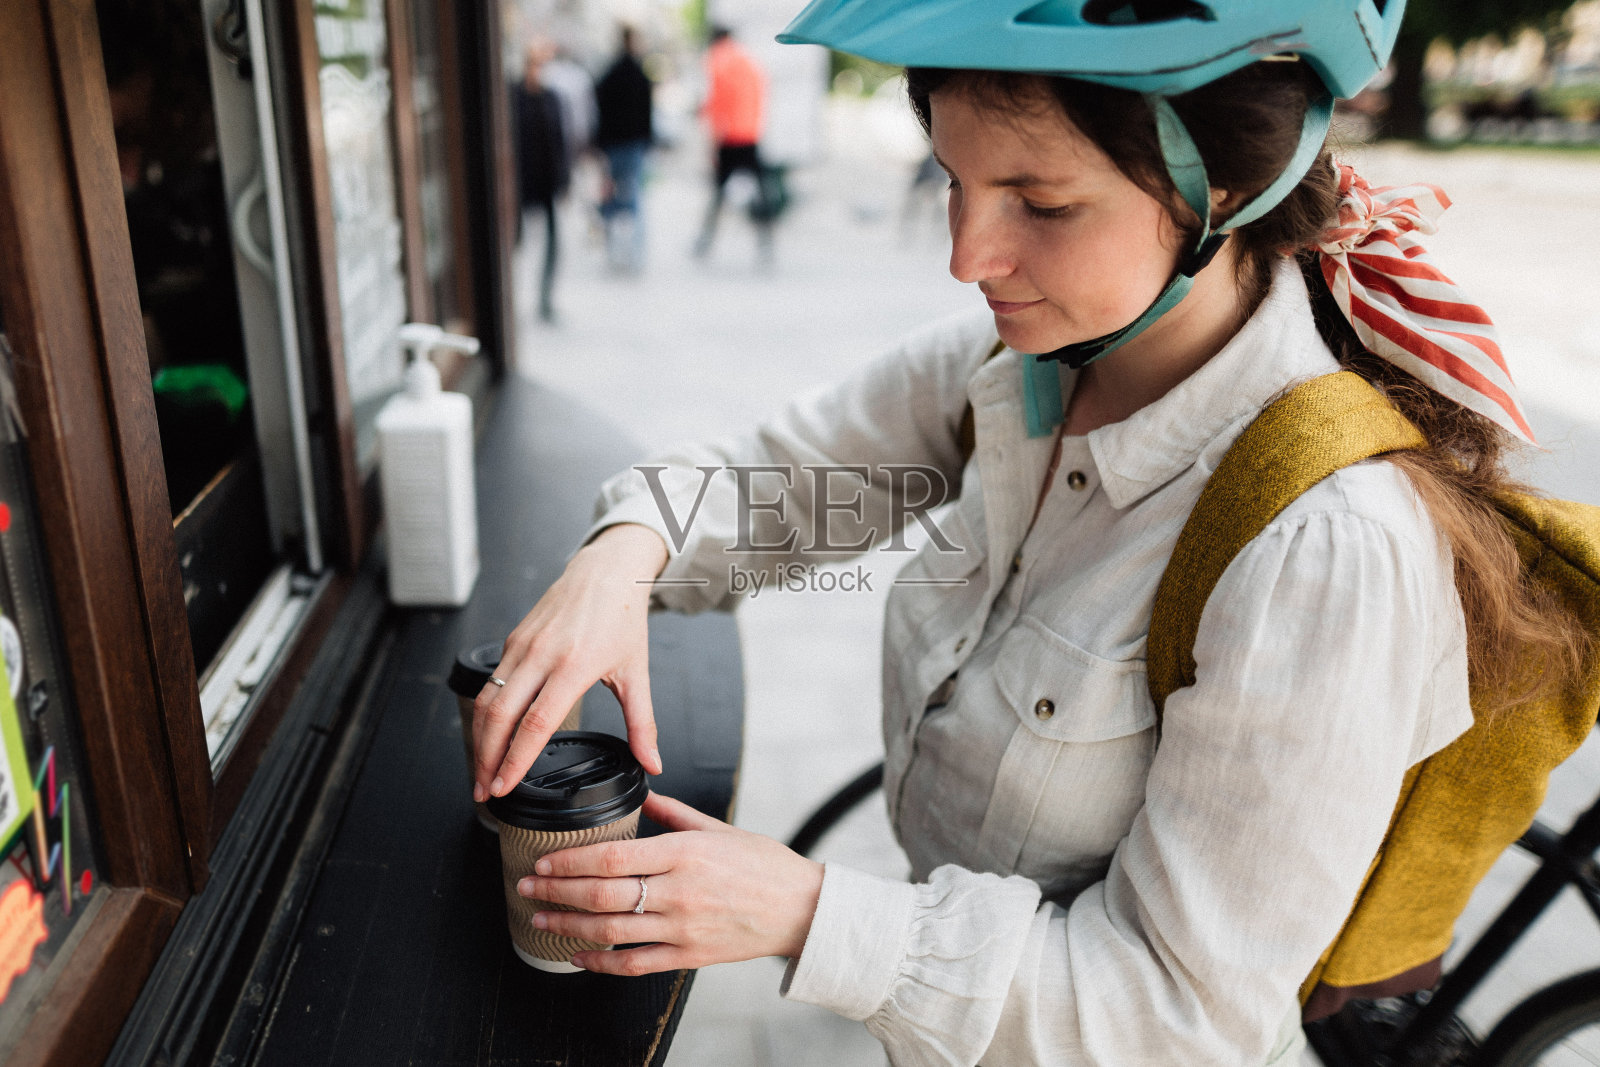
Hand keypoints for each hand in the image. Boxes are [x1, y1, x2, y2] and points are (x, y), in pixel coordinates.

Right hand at [474, 524, 668, 798]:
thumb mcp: (636, 673)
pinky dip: (484, 714)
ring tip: (481, 772)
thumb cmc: (622, 618)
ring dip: (479, 740)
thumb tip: (653, 763)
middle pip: (499, 717)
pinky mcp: (512, 640)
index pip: (535, 725)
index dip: (515, 761)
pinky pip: (490, 682)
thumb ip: (643, 724)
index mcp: (573, 666)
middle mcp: (541, 655)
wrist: (607, 570)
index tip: (502, 788)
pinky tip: (489, 736)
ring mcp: (521, 646)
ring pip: (486, 701)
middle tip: (483, 793)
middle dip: (486, 760)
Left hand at [518, 792, 824, 974]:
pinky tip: (578, 954)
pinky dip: (599, 962)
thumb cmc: (764, 866)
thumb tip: (643, 797)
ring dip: (567, 925)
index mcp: (685, 853)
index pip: (612, 856)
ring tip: (540, 917)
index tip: (544, 859)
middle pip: (601, 893)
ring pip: (610, 930)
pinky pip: (633, 963)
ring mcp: (682, 927)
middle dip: (555, 890)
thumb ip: (674, 814)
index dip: (569, 860)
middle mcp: (679, 891)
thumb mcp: (719, 829)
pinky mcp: (688, 956)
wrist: (801, 909)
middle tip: (528, 885)